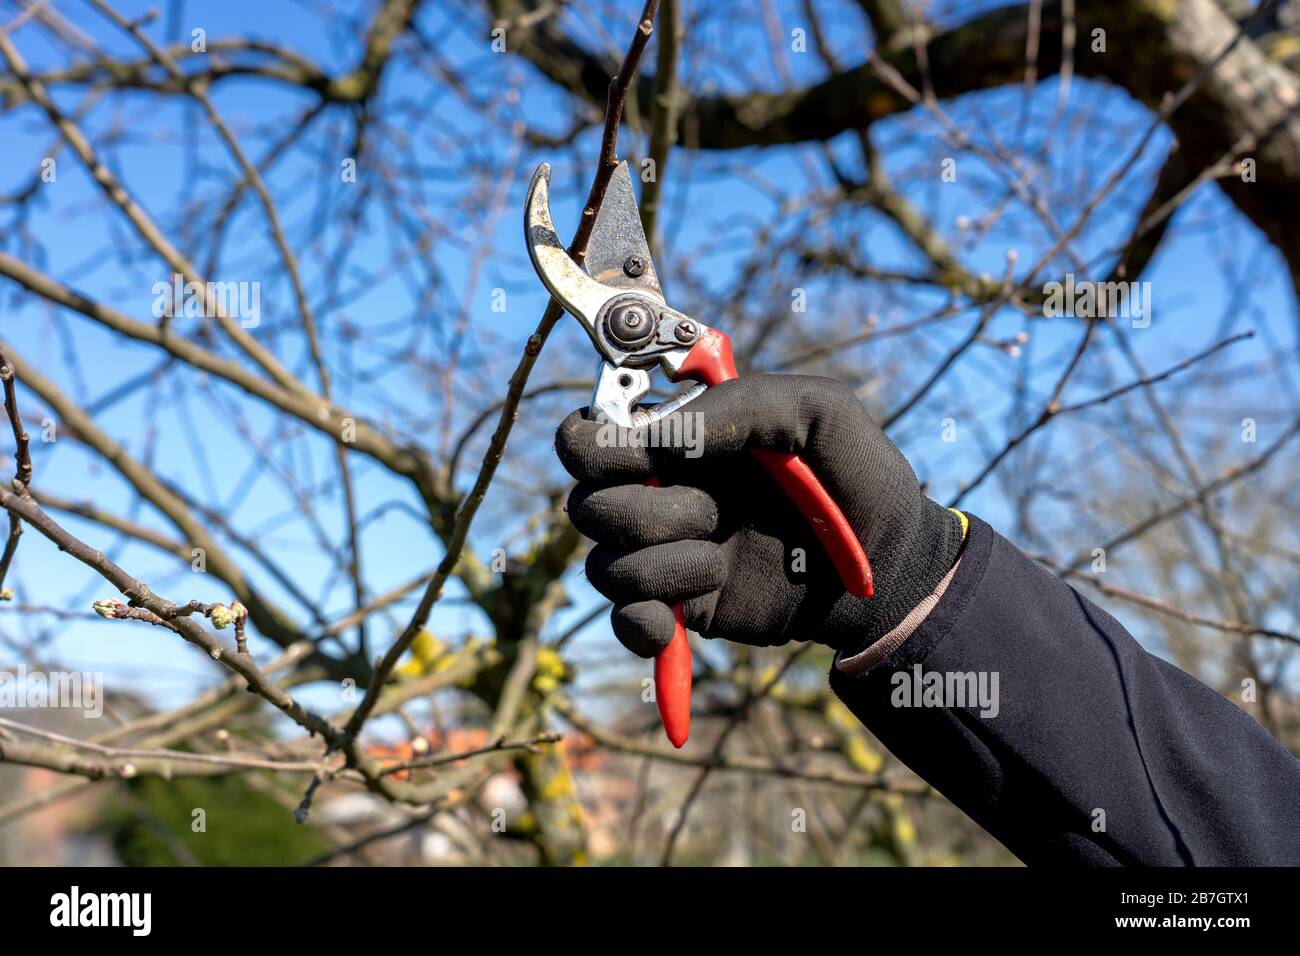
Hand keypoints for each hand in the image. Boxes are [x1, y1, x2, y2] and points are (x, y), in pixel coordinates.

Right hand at [555, 375, 964, 657]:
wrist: (889, 571)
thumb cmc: (858, 481)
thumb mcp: (818, 412)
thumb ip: (740, 404)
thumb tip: (654, 437)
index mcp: (678, 441)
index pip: (586, 439)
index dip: (594, 448)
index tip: (643, 456)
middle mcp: (660, 494)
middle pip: (583, 506)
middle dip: (642, 512)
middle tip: (710, 510)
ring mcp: (666, 554)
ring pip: (603, 566)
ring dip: (661, 566)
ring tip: (719, 561)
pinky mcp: (681, 609)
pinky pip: (624, 621)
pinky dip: (643, 624)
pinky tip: (677, 623)